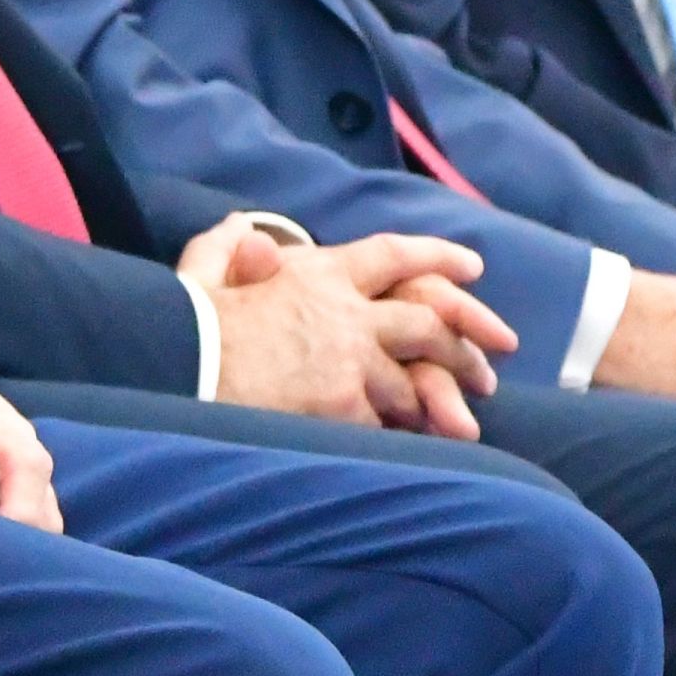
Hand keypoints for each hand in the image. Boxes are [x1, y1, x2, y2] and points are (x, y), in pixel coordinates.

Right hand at [184, 220, 511, 440]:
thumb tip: (243, 228)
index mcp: (319, 273)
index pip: (394, 256)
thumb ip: (229, 247)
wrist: (181, 373)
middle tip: (494, 358)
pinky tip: (414, 447)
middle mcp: (346, 312)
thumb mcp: (205, 273)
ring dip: (438, 398)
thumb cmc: (188, 328)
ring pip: (413, 380)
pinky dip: (399, 434)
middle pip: (426, 322)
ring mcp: (350, 361)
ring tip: (461, 417)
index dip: (438, 258)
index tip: (473, 266)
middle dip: (466, 340)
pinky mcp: (343, 407)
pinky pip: (384, 423)